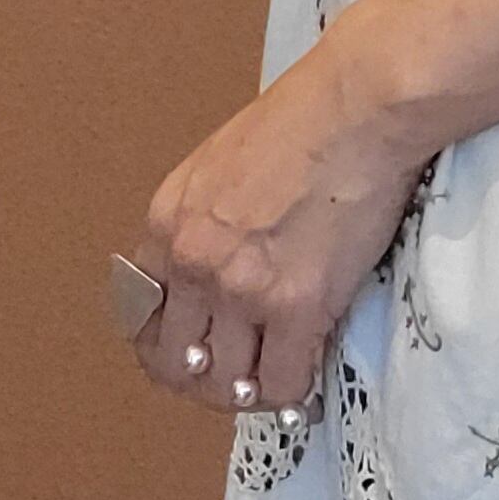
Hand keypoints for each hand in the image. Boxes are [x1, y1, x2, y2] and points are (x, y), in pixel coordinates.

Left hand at [127, 38, 423, 413]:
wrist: (359, 108)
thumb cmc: (306, 118)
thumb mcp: (220, 164)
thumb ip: (205, 219)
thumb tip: (222, 263)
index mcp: (167, 224)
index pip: (139, 315)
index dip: (166, 347)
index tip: (191, 356)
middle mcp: (192, 264)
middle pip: (175, 361)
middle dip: (202, 383)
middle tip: (233, 384)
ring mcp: (241, 290)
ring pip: (227, 382)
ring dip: (250, 391)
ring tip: (276, 381)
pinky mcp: (297, 305)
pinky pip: (284, 381)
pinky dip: (294, 391)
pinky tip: (308, 377)